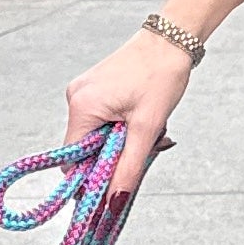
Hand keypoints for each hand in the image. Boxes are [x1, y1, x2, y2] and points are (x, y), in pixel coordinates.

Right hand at [63, 29, 193, 215]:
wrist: (171, 41)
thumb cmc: (160, 78)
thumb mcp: (147, 128)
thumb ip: (128, 168)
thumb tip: (114, 203)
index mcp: (82, 107)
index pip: (71, 160)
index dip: (90, 178)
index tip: (115, 184)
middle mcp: (75, 98)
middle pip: (84, 149)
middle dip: (112, 158)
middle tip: (144, 148)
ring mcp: (84, 92)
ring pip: (95, 136)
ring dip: (120, 143)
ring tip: (147, 128)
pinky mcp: (95, 89)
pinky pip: (101, 121)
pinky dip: (120, 128)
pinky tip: (141, 118)